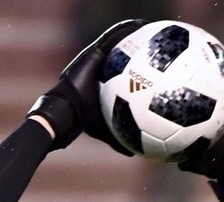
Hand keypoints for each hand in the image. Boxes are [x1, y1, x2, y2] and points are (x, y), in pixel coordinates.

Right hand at [28, 19, 146, 150]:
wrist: (68, 110)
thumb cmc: (84, 122)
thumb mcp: (106, 132)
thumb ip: (119, 140)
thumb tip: (132, 154)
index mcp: (106, 86)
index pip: (125, 75)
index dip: (138, 69)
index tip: (154, 67)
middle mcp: (102, 71)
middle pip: (123, 56)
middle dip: (138, 49)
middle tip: (156, 44)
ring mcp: (97, 61)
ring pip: (118, 43)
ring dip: (132, 34)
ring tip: (149, 28)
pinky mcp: (92, 54)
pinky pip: (110, 39)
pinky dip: (123, 32)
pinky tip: (138, 26)